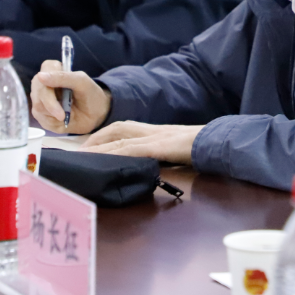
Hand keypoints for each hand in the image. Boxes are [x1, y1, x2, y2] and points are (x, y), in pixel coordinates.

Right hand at [30, 60, 110, 133]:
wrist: (95, 115)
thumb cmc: (89, 94)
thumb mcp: (82, 82)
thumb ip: (63, 77)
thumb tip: (40, 76)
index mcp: (51, 69)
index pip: (41, 75)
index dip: (48, 85)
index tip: (63, 91)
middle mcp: (42, 83)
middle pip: (38, 92)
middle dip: (51, 105)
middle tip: (63, 115)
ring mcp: (39, 99)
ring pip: (38, 107)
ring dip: (54, 114)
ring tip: (67, 114)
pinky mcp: (40, 114)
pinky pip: (41, 119)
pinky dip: (54, 122)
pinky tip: (63, 119)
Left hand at [80, 121, 203, 164]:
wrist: (215, 140)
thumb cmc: (199, 147)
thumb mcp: (175, 149)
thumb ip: (161, 153)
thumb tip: (145, 166)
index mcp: (153, 130)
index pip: (122, 128)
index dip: (103, 135)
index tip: (88, 145)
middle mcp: (150, 130)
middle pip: (117, 130)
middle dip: (96, 140)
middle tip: (79, 152)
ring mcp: (154, 137)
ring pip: (120, 140)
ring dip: (100, 148)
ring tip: (82, 157)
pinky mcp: (159, 147)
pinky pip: (134, 150)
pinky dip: (118, 154)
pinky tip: (106, 160)